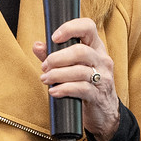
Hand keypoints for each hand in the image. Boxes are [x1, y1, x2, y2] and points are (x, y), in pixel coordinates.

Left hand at [36, 17, 119, 140]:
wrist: (103, 112)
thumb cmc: (85, 85)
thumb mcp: (71, 67)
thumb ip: (53, 56)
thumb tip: (37, 45)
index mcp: (95, 48)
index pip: (88, 27)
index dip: (70, 28)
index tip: (54, 37)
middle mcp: (102, 60)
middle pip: (80, 51)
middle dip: (57, 58)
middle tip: (45, 66)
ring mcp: (103, 78)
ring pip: (80, 71)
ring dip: (57, 74)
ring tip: (45, 79)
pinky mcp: (98, 95)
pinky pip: (81, 89)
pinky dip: (64, 89)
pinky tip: (54, 91)